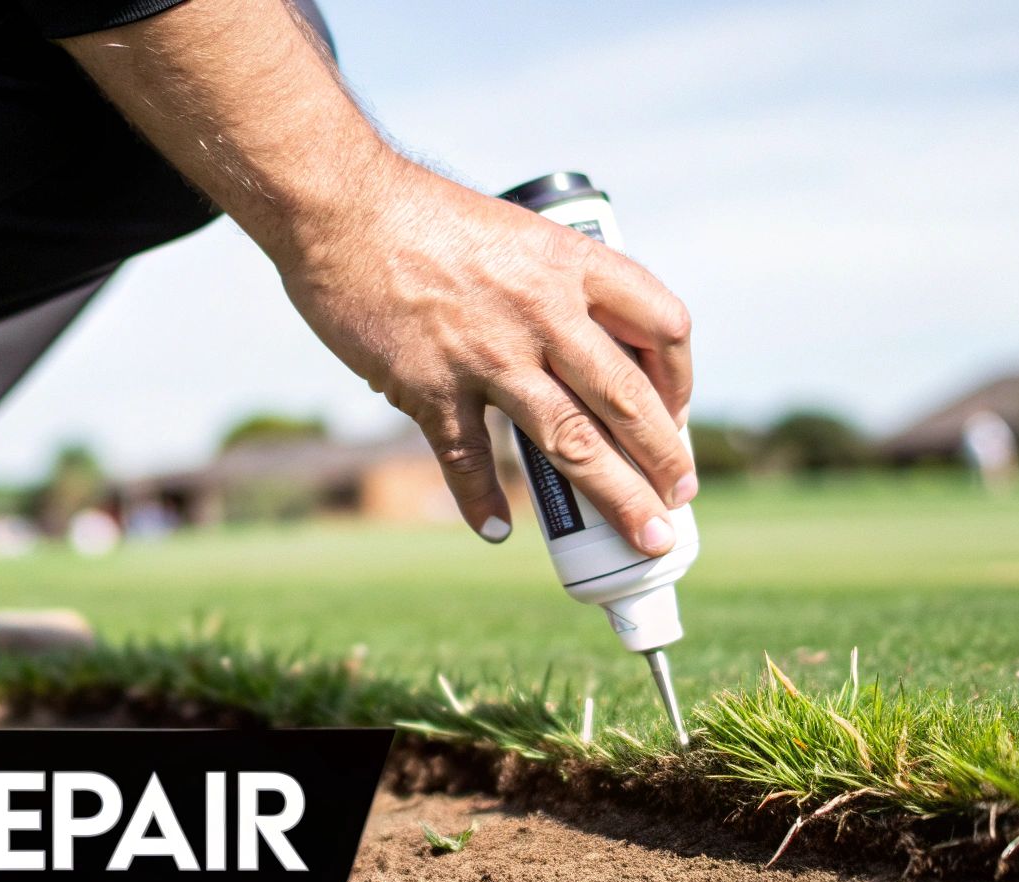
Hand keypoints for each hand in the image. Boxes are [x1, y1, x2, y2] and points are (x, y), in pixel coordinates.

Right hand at [278, 161, 695, 553]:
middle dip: (662, 457)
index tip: (673, 410)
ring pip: (571, 440)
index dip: (680, 377)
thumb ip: (546, 288)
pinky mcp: (430, 388)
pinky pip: (467, 459)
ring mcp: (487, 355)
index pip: (663, 324)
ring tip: (647, 536)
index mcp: (569, 263)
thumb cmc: (419, 216)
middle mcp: (541, 312)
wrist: (339, 207)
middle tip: (679, 496)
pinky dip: (480, 500)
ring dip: (616, 496)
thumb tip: (572, 351)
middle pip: (627, 399)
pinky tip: (495, 529)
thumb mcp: (511, 235)